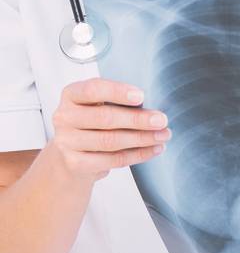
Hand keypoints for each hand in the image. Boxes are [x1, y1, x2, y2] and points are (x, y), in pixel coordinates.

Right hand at [45, 78, 168, 180]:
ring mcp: (66, 141)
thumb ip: (119, 103)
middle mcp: (64, 117)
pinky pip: (112, 159)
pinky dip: (137, 154)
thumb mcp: (100, 106)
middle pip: (104, 118)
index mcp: (71, 95)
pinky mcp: (75, 163)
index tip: (141, 96)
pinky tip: (154, 149)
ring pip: (110, 141)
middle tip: (162, 120)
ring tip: (163, 135)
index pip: (92, 90)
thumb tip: (153, 112)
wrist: (70, 155)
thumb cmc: (93, 123)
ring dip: (142, 138)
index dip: (117, 92)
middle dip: (138, 119)